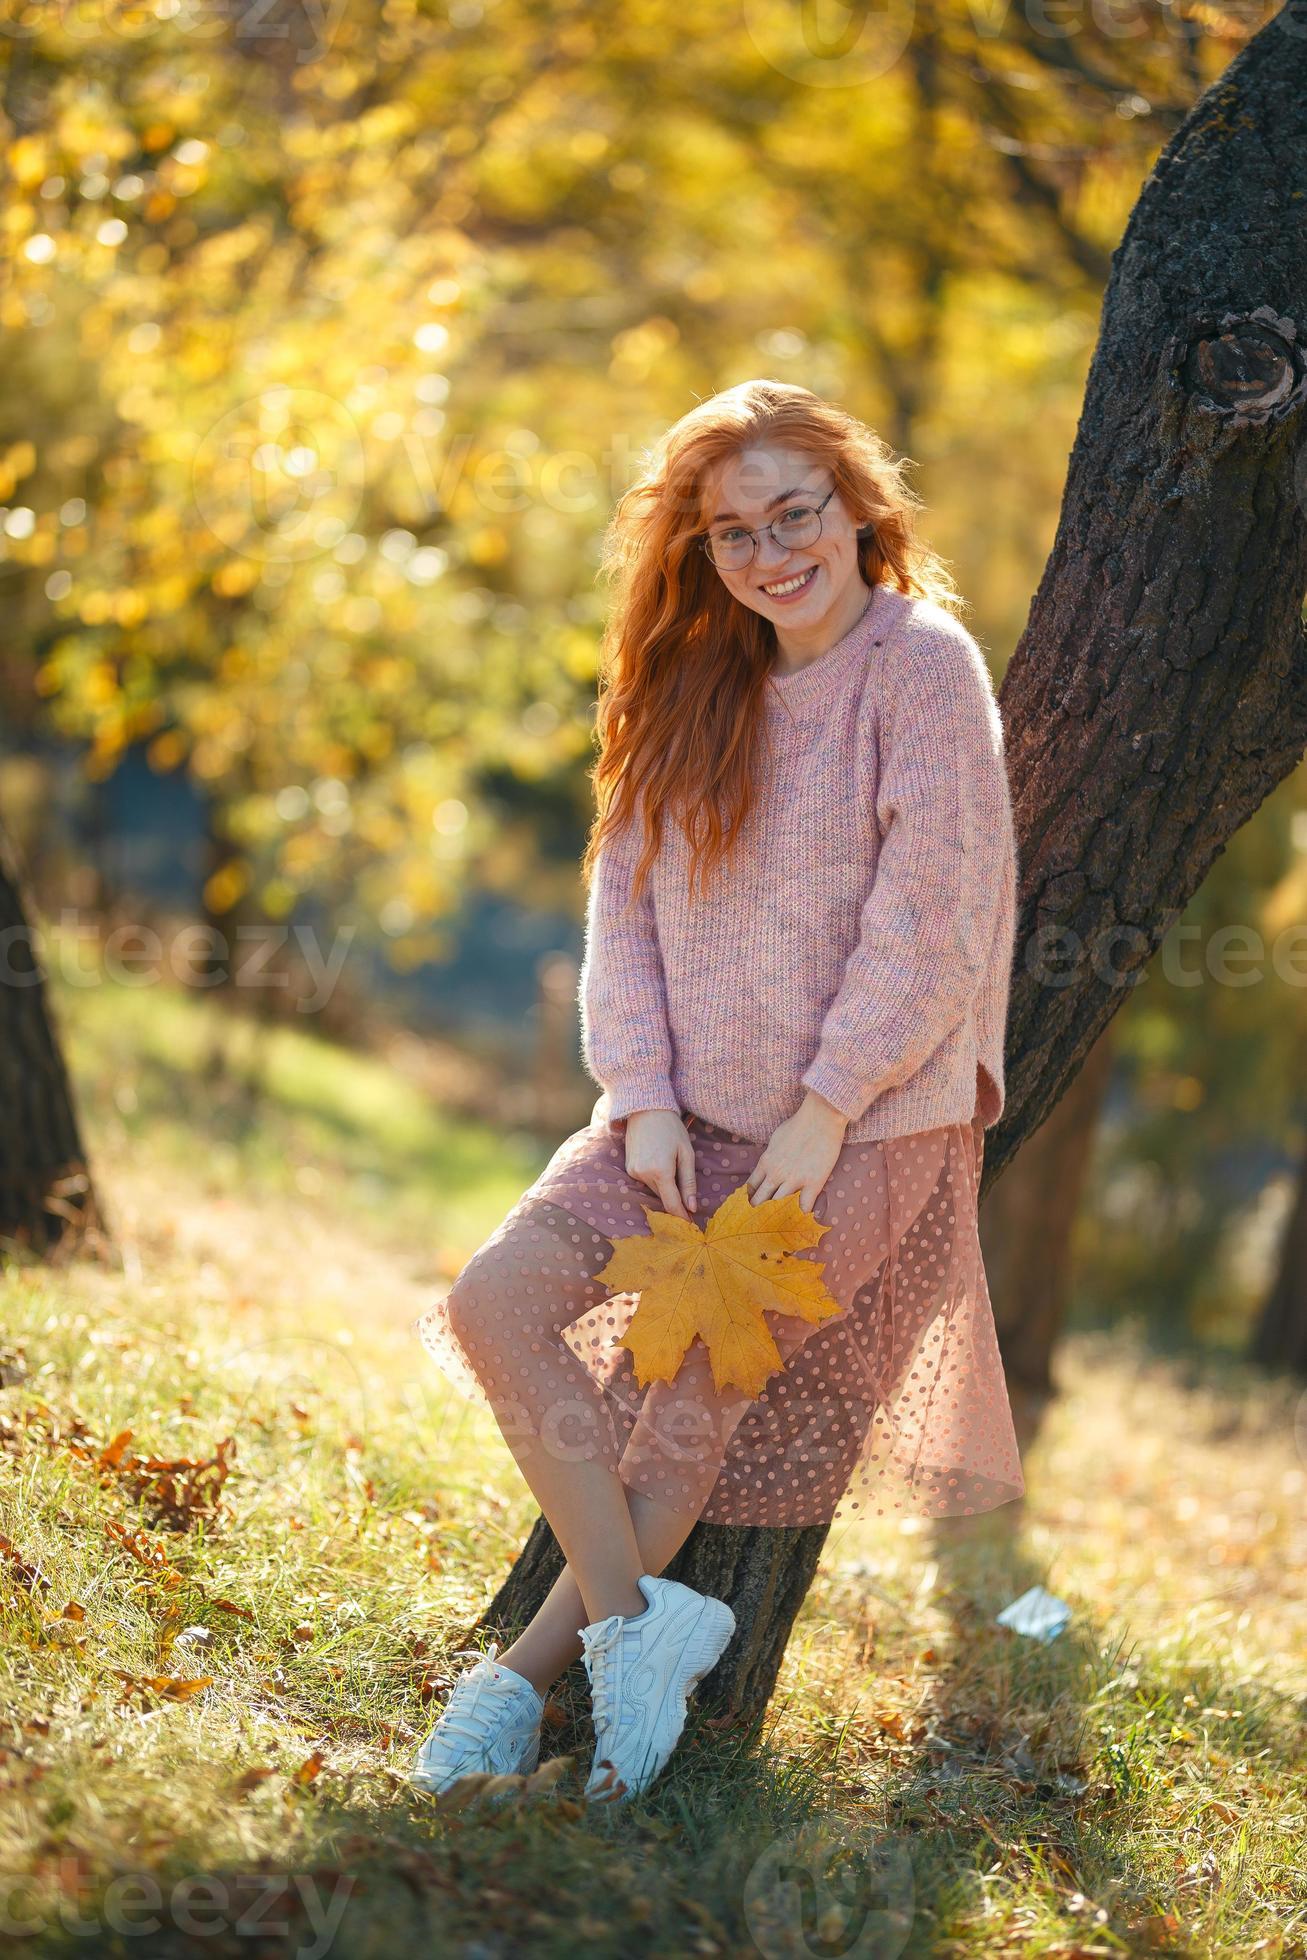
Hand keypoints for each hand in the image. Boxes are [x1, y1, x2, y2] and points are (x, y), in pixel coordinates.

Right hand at [623, 1109, 696, 1220]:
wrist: (646, 1109)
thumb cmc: (671, 1128)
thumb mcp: (686, 1153)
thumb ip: (688, 1182)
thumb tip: (692, 1207)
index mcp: (660, 1171)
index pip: (672, 1204)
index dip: (681, 1216)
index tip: (691, 1225)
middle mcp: (643, 1174)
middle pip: (663, 1197)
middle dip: (675, 1200)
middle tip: (688, 1198)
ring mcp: (633, 1171)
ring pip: (654, 1189)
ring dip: (665, 1186)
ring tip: (672, 1167)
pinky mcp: (628, 1168)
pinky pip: (645, 1181)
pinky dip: (655, 1178)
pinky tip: (660, 1163)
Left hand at [746, 1091, 848, 1211]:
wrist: (820, 1119)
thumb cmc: (798, 1125)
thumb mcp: (775, 1140)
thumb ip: (770, 1157)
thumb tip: (768, 1166)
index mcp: (765, 1163)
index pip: (750, 1187)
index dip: (749, 1198)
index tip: (751, 1205)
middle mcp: (776, 1174)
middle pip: (760, 1201)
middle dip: (759, 1212)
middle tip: (760, 1221)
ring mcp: (794, 1181)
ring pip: (779, 1206)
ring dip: (778, 1216)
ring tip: (778, 1225)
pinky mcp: (813, 1184)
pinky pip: (804, 1207)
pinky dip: (802, 1215)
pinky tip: (802, 1219)